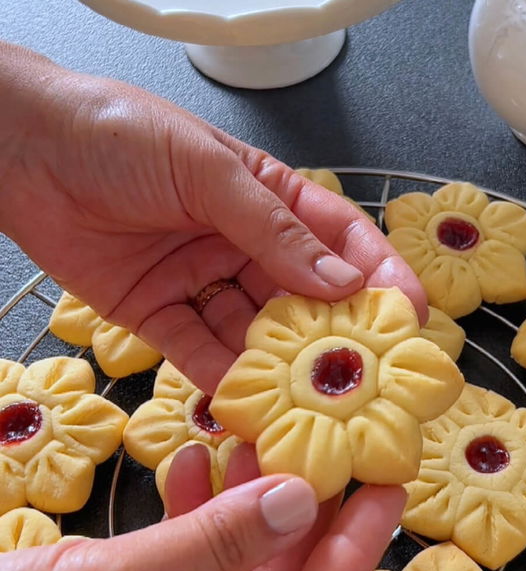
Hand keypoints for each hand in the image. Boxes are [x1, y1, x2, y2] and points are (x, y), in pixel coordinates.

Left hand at [0, 43, 426, 393]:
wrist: (21, 150)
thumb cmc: (117, 133)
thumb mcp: (206, 169)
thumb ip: (271, 229)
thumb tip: (340, 280)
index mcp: (266, 196)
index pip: (337, 238)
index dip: (377, 275)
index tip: (408, 314)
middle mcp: (242, 243)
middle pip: (302, 298)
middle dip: (333, 337)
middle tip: (363, 378)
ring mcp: (203, 283)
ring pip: (255, 335)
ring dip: (279, 368)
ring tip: (308, 404)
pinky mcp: (161, 316)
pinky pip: (200, 354)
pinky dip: (223, 381)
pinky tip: (246, 404)